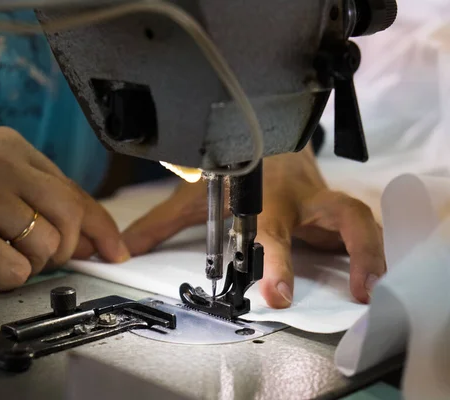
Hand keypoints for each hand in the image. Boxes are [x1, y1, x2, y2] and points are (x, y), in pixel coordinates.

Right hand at [0, 127, 129, 290]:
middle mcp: (0, 163)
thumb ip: (37, 202)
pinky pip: (15, 274)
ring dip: (24, 265)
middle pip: (72, 218)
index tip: (114, 250)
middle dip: (65, 251)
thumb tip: (92, 238)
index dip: (101, 226)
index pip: (75, 191)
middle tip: (35, 259)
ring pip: (48, 249)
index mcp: (10, 146)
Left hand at [122, 146, 385, 307]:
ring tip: (374, 289)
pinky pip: (359, 227)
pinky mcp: (332, 209)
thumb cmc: (230, 170)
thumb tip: (127, 247)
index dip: (277, 263)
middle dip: (357, 250)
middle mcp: (301, 200)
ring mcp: (322, 202)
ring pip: (361, 219)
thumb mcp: (194, 196)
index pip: (273, 233)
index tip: (278, 295)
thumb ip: (162, 222)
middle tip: (361, 289)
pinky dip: (371, 250)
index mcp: (265, 200)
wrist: (261, 137)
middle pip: (341, 216)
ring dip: (374, 253)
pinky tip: (372, 275)